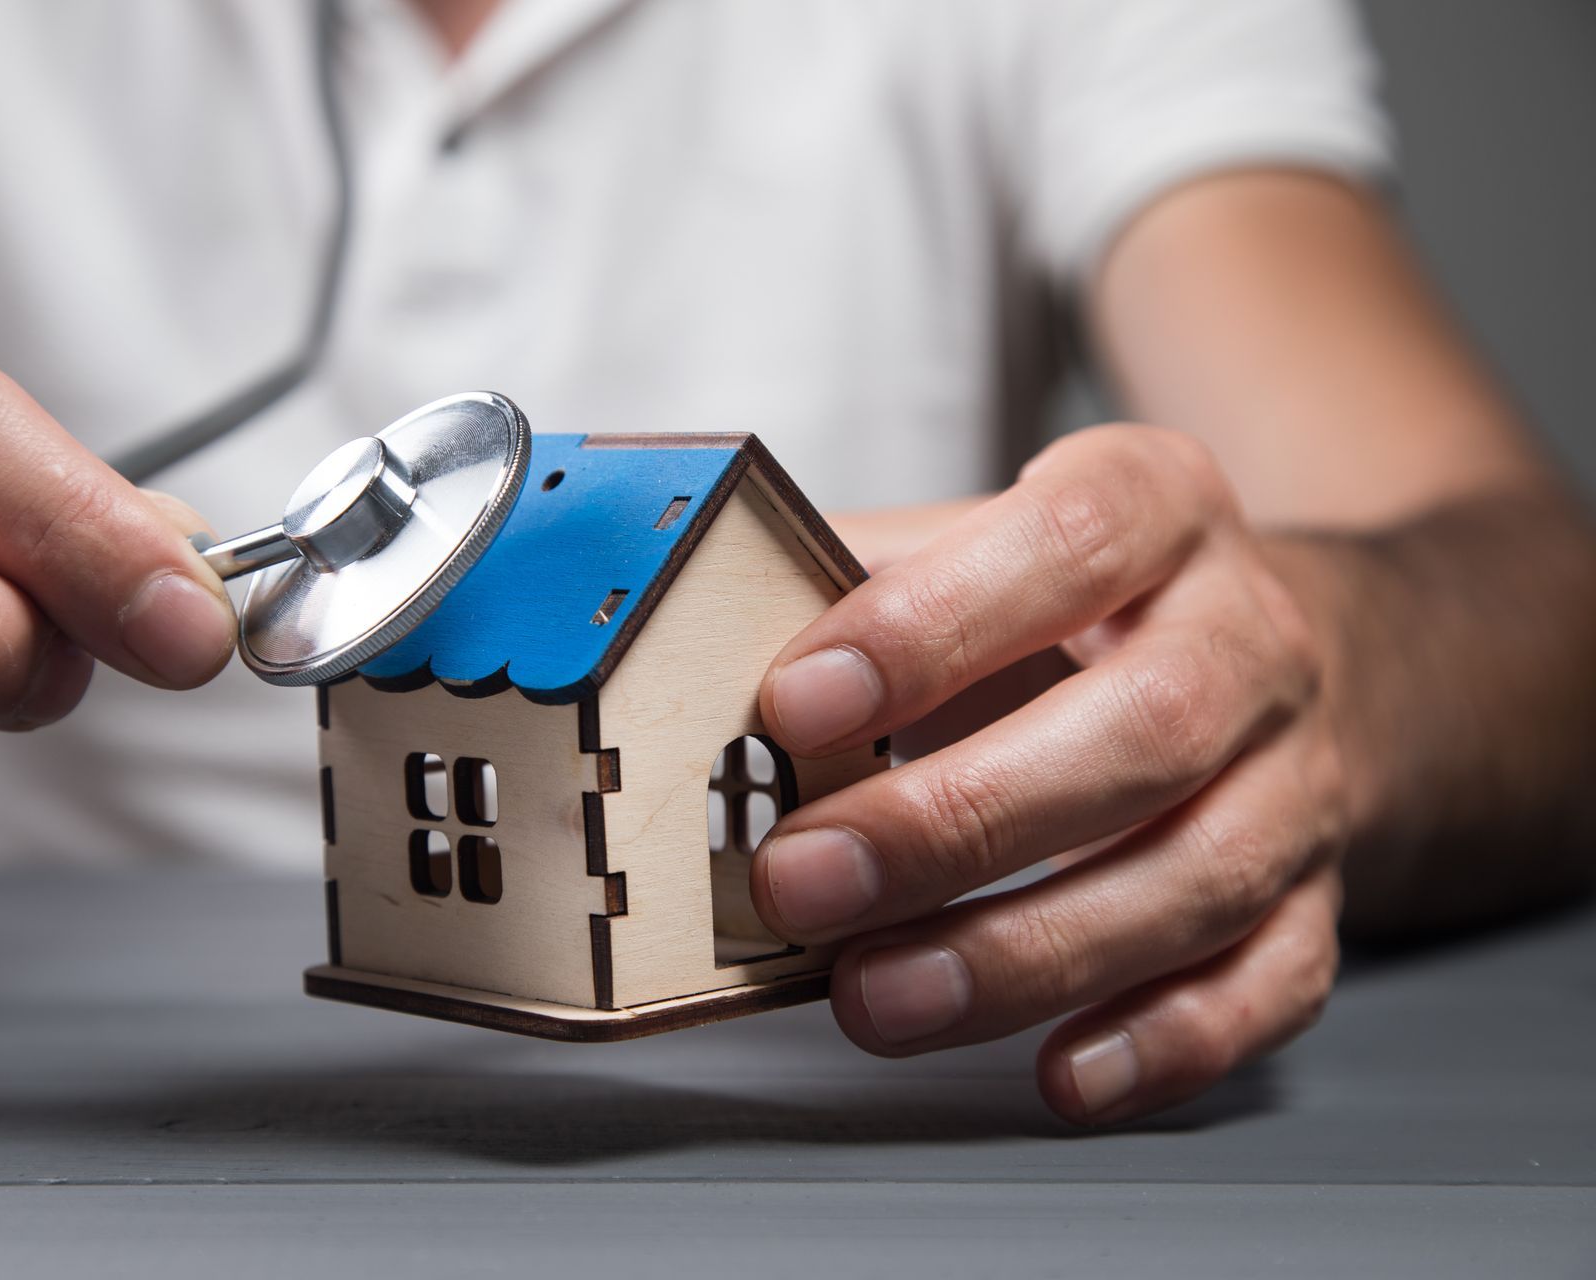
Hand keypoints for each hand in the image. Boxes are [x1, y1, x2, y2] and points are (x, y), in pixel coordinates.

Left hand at [756, 426, 1348, 1124]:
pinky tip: (1061, 1072)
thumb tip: (687, 640)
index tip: (797, 702)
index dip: (933, 626)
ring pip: (1204, 875)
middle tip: (805, 880)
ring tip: (880, 996)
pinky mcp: (1316, 896)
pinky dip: (1167, 1042)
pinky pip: (1269, 983)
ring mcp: (1297, 775)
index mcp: (1158, 507)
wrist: (1256, 646)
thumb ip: (843, 578)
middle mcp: (1249, 638)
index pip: (1067, 540)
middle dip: (960, 822)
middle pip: (1147, 727)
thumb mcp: (967, 541)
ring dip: (1030, 953)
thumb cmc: (1067, 602)